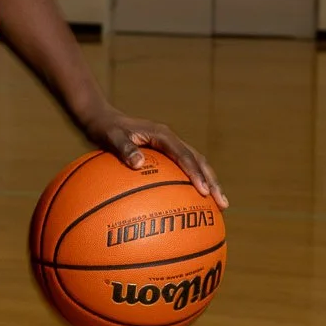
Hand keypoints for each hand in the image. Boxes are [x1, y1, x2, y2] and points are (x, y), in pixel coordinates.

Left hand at [84, 105, 227, 206]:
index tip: (203, 191)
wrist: (103, 120)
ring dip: (209, 183)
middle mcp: (171, 140)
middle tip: (222, 204)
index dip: (195, 173)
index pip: (184, 155)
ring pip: (196, 165)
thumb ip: (124, 148)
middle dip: (212, 182)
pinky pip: (183, 169)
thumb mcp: (111, 137)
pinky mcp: (166, 154)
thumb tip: (138, 163)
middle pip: (199, 161)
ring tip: (219, 206)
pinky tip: (192, 204)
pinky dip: (192, 184)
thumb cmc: (106, 130)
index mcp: (162, 135)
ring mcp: (170, 147)